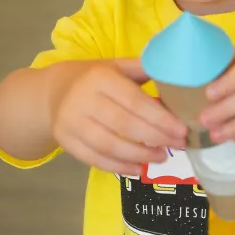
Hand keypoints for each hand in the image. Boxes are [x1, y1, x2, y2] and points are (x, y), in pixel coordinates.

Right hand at [51, 59, 186, 174]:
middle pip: (124, 125)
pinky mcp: (66, 142)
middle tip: (177, 145)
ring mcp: (72, 123)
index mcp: (101, 78)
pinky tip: (138, 168)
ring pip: (110, 146)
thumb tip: (177, 76)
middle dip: (155, 138)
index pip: (135, 102)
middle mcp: (84, 100)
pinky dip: (118, 167)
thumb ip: (143, 70)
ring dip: (139, 155)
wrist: (52, 92)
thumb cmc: (93, 78)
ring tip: (161, 157)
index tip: (181, 130)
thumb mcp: (116, 66)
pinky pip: (94, 159)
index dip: (160, 119)